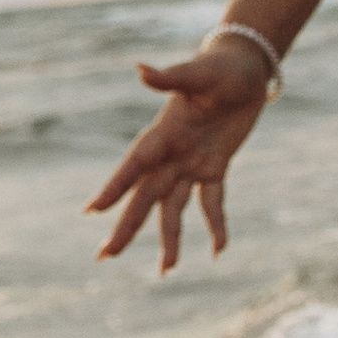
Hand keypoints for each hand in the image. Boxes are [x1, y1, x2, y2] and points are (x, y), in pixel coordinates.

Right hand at [83, 38, 273, 270]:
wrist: (244, 69)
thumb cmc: (219, 67)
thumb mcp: (199, 72)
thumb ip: (170, 77)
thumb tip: (140, 70)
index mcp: (162, 132)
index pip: (135, 164)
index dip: (115, 187)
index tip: (93, 210)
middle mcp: (171, 154)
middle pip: (144, 197)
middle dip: (126, 225)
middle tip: (105, 254)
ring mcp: (191, 164)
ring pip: (173, 208)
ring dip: (168, 237)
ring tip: (165, 270)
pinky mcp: (213, 168)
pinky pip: (212, 203)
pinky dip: (215, 226)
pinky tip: (218, 250)